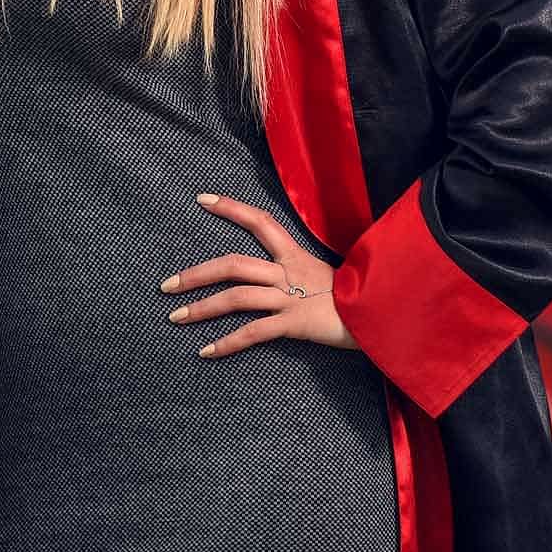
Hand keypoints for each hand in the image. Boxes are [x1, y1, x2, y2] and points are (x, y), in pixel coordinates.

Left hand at [162, 192, 356, 356]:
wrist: (384, 312)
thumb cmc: (360, 297)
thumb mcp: (331, 278)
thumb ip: (304, 276)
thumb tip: (284, 282)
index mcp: (297, 256)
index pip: (260, 222)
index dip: (231, 208)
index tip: (202, 199)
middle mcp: (289, 272)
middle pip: (234, 263)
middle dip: (196, 273)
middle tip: (167, 285)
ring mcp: (291, 298)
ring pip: (237, 297)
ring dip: (202, 308)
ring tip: (176, 317)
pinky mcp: (295, 324)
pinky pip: (253, 333)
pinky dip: (227, 343)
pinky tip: (206, 352)